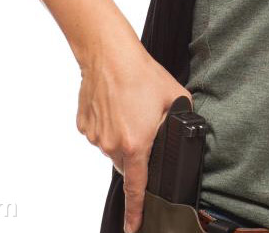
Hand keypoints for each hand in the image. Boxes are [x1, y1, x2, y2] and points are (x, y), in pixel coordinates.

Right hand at [76, 46, 188, 232]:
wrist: (108, 54)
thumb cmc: (142, 74)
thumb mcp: (175, 98)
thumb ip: (181, 121)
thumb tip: (184, 133)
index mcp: (136, 144)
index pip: (137, 187)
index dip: (136, 210)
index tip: (135, 227)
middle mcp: (112, 145)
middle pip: (126, 164)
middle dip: (136, 154)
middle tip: (143, 125)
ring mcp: (95, 136)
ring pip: (112, 148)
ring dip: (122, 137)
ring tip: (129, 109)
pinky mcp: (84, 126)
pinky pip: (99, 134)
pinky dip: (108, 126)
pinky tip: (115, 106)